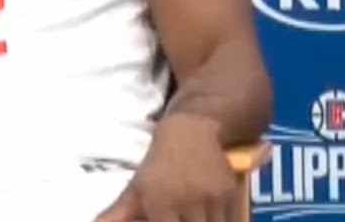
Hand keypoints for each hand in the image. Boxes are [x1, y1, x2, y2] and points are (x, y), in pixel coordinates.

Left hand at [95, 113, 237, 221]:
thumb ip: (115, 215)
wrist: (190, 131)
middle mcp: (188, 202)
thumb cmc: (157, 165)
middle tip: (177, 219)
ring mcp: (211, 198)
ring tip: (190, 217)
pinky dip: (218, 221)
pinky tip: (205, 217)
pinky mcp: (228, 193)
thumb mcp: (134, 190)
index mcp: (161, 204)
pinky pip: (227, 219)